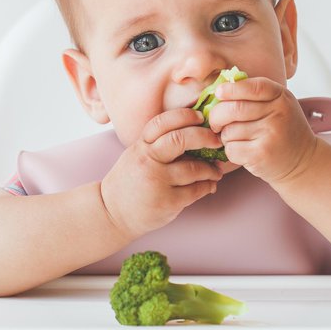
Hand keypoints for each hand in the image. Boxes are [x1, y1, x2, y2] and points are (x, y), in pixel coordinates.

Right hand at [100, 109, 223, 239]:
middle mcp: (147, 161)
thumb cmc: (130, 181)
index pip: (163, 122)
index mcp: (141, 146)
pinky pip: (196, 190)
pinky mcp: (167, 202)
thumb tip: (196, 133)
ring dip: (212, 169)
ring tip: (216, 171)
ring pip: (194, 168)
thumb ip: (158, 144)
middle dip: (205, 138)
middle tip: (218, 141)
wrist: (112, 213)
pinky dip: (208, 186)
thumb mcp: (137, 155)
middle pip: (180, 139)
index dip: (185, 116)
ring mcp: (157, 182)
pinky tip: (210, 185)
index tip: (201, 118)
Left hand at [207, 77, 317, 185]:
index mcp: (281, 97)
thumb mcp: (278, 105)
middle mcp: (277, 114)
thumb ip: (256, 95)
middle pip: (234, 109)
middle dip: (217, 116)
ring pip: (229, 131)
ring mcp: (270, 135)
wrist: (303, 160)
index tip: (219, 93)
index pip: (252, 87)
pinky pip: (231, 149)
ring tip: (237, 138)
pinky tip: (242, 150)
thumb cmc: (283, 129)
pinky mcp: (261, 155)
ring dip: (225, 136)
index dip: (231, 89)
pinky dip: (230, 150)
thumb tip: (220, 90)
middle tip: (216, 122)